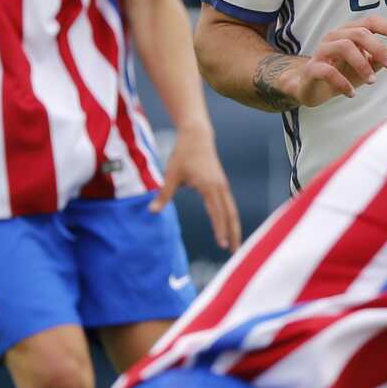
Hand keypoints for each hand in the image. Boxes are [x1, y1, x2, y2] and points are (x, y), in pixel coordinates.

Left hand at [151, 126, 242, 250]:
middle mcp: (220, 187)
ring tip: (234, 243)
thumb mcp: (171, 175)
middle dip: (233, 234)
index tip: (222, 244)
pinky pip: (228, 205)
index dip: (220, 229)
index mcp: (209, 187)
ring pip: (232, 211)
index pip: (217, 213)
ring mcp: (223, 185)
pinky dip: (230, 218)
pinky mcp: (221, 184)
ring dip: (234, 227)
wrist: (197, 135)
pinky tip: (228, 227)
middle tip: (234, 252)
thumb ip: (164, 195)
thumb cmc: (183, 154)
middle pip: (231, 215)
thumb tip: (152, 211)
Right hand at [280, 14, 386, 107]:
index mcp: (350, 32)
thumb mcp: (369, 65)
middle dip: (379, 49)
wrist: (310, 87)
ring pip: (344, 47)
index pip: (370, 21)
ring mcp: (321, 51)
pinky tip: (351, 94)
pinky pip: (327, 71)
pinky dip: (342, 83)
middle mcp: (335, 37)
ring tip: (372, 81)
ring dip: (362, 64)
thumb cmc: (342, 72)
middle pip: (359, 33)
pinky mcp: (312, 69)